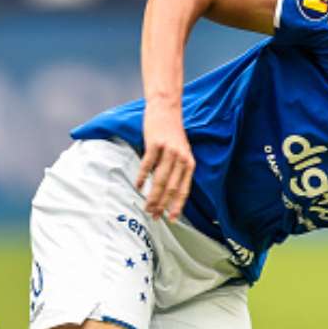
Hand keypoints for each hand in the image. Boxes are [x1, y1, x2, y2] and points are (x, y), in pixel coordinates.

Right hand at [136, 104, 194, 221]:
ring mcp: (169, 151)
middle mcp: (181, 158)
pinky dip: (142, 177)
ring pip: (160, 180)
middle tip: (154, 216)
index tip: (172, 219)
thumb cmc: (171, 133)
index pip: (184, 189)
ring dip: (152, 196)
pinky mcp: (155, 143)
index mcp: (189, 162)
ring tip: (146, 207)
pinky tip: (138, 186)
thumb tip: (166, 193)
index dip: (178, 206)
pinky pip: (147, 165)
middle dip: (162, 205)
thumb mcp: (180, 152)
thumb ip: (176, 170)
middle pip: (171, 188)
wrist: (166, 109)